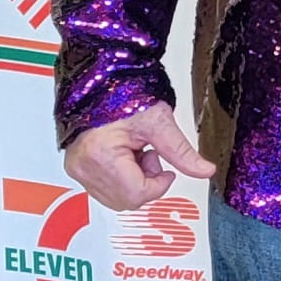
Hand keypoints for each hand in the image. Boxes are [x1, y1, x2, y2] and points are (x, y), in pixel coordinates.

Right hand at [63, 101, 215, 210]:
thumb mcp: (159, 121)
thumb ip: (182, 151)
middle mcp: (83, 167)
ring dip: (133, 180)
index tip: (165, 167)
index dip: (158, 184)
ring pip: (115, 198)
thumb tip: (205, 170)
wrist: (104, 79)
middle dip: (145, 182)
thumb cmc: (127, 92)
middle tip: (149, 153)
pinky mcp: (75, 167)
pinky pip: (104, 188)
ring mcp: (77, 168)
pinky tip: (124, 153)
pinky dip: (120, 177)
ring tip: (136, 150)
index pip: (136, 194)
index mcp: (101, 155)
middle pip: (126, 200)